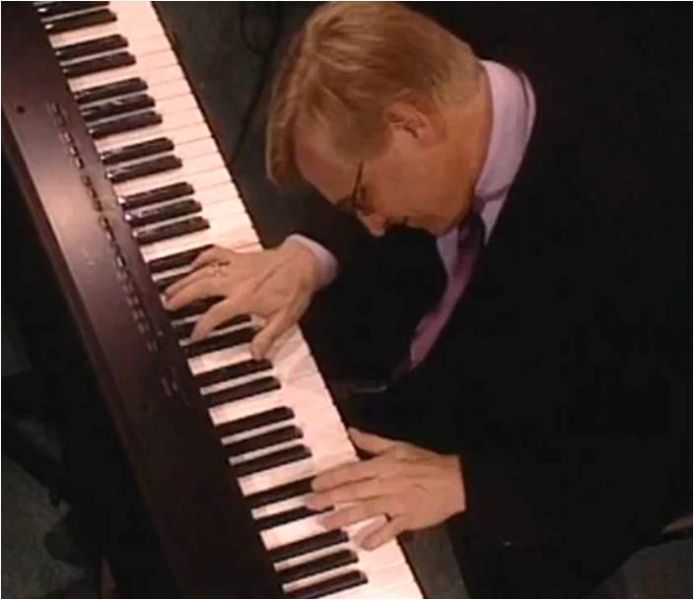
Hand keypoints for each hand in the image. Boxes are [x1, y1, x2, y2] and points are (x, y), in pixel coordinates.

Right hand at [163, 239, 322, 357]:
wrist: (304, 263)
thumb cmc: (295, 289)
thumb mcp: (284, 320)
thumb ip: (267, 338)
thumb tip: (256, 355)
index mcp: (244, 298)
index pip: (215, 314)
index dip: (202, 326)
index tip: (194, 334)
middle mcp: (236, 281)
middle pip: (200, 288)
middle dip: (181, 296)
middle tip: (167, 305)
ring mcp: (236, 267)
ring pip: (202, 271)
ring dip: (184, 280)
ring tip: (170, 289)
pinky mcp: (239, 256)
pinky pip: (215, 253)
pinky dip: (202, 257)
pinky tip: (193, 264)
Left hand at [306, 428, 465, 549]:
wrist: (455, 480)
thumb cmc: (427, 463)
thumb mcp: (399, 446)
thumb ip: (372, 441)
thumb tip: (352, 432)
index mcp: (384, 466)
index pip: (352, 471)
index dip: (332, 477)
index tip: (315, 483)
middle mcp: (387, 484)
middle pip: (354, 491)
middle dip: (330, 498)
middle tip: (311, 504)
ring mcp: (397, 502)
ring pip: (366, 510)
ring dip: (345, 517)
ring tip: (327, 524)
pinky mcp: (408, 518)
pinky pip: (390, 529)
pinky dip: (378, 536)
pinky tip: (363, 544)